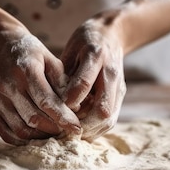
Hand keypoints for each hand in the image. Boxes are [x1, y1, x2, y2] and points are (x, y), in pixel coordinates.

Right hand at [0, 22, 81, 144]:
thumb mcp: (49, 57)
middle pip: (34, 119)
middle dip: (54, 129)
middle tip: (68, 132)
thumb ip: (62, 81)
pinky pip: (6, 133)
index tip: (77, 128)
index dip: (63, 118)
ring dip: (40, 137)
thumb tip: (75, 108)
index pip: (47, 102)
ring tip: (53, 135)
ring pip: (20, 129)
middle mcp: (8, 86)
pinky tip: (35, 138)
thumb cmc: (28, 51)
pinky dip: (22, 141)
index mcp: (25, 70)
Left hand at [60, 13, 126, 140]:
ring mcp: (118, 86)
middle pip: (103, 109)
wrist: (113, 33)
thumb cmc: (85, 40)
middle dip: (83, 125)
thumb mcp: (71, 48)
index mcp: (96, 56)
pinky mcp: (120, 95)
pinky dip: (95, 129)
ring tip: (70, 135)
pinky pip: (110, 119)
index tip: (57, 109)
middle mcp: (110, 73)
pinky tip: (80, 131)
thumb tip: (50, 97)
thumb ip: (63, 71)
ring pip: (109, 119)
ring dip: (90, 131)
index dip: (70, 99)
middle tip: (63, 131)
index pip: (84, 83)